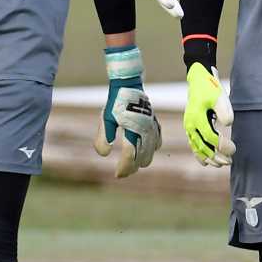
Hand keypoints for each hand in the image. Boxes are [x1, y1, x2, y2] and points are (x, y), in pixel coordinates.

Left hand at [94, 47, 160, 177]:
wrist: (129, 86)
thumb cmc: (115, 103)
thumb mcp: (105, 119)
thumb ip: (103, 138)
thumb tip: (106, 155)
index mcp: (132, 130)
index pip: (129, 157)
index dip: (123, 168)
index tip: (117, 175)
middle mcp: (145, 132)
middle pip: (141, 159)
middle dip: (131, 168)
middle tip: (121, 172)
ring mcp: (152, 129)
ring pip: (150, 154)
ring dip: (141, 161)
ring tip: (130, 164)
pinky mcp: (156, 125)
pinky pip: (158, 144)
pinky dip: (151, 150)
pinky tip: (143, 150)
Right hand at [183, 62, 234, 166]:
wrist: (198, 80)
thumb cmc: (210, 88)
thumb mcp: (218, 96)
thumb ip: (224, 110)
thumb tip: (228, 124)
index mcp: (197, 117)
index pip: (210, 137)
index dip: (222, 146)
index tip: (234, 149)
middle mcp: (190, 124)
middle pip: (203, 146)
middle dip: (216, 156)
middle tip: (230, 162)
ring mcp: (189, 127)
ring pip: (197, 148)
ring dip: (209, 158)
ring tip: (220, 165)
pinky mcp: (190, 128)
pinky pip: (193, 145)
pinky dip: (199, 155)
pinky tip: (206, 163)